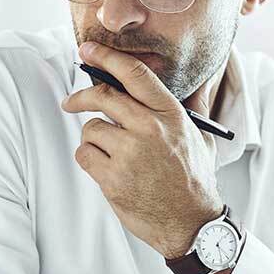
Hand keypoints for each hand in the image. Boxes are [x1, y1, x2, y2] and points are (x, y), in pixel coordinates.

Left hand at [61, 41, 222, 258]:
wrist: (190, 223)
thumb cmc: (194, 180)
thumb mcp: (201, 137)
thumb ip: (192, 107)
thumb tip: (202, 79)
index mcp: (170, 114)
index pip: (134, 74)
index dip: (107, 58)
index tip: (88, 51)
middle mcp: (150, 128)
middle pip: (102, 97)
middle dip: (80, 96)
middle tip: (71, 101)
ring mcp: (130, 154)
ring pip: (91, 129)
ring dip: (94, 139)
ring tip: (112, 154)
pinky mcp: (113, 178)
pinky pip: (84, 154)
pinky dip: (90, 159)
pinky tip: (107, 168)